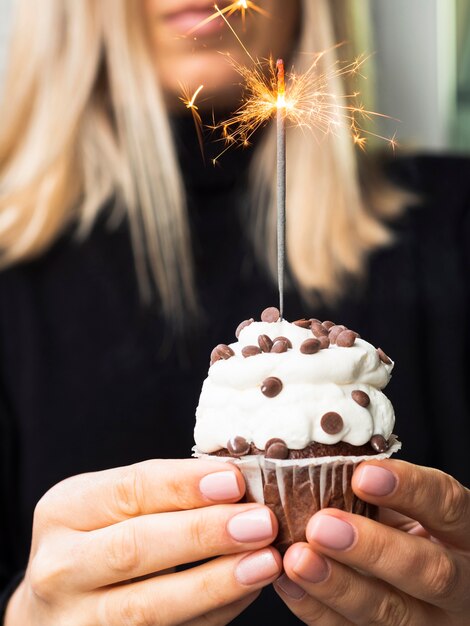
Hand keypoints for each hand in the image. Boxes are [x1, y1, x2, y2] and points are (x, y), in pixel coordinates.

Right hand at [6, 459, 280, 624]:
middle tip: (261, 522)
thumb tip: (237, 485)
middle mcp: (60, 567)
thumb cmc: (99, 540)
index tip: (235, 481)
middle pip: (135, 547)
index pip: (128, 490)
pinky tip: (246, 591)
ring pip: (148, 605)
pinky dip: (212, 613)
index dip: (184, 486)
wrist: (58, 606)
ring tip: (265, 562)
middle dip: (204, 533)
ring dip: (215, 582)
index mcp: (64, 511)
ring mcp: (77, 620)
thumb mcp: (112, 505)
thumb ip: (164, 493)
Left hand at [275, 460, 469, 624]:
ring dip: (339, 586)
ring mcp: (432, 621)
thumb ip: (378, 491)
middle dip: (373, 549)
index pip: (447, 506)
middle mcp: (461, 584)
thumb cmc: (407, 527)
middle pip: (429, 572)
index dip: (409, 489)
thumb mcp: (407, 506)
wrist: (421, 577)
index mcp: (465, 532)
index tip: (362, 474)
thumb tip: (320, 466)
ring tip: (298, 559)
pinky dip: (317, 609)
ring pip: (393, 613)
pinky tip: (289, 584)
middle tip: (322, 526)